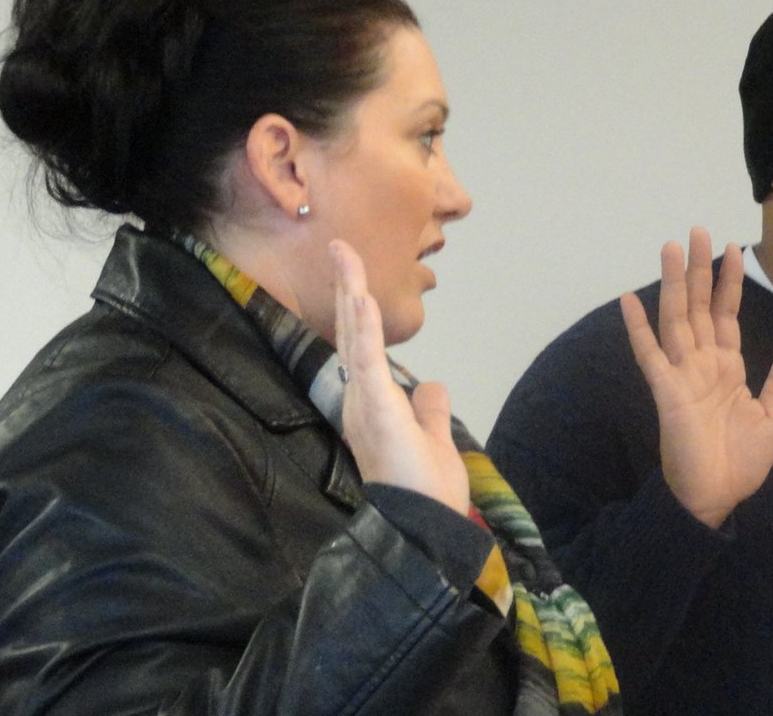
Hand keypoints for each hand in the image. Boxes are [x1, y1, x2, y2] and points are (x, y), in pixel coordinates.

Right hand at [330, 240, 469, 515]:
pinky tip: (362, 296)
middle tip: (339, 246)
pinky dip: (365, 327)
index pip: (364, 347)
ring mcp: (365, 402)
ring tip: (344, 254)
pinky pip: (367, 361)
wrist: (423, 526)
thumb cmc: (425, 491)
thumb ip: (430, 410)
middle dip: (348, 287)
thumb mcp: (433, 439)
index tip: (356, 277)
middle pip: (354, 333)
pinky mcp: (374, 409)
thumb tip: (434, 384)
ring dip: (352, 293)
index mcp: (373, 404)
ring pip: (356, 337)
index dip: (359, 310)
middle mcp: (361, 398)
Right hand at [621, 227, 772, 527]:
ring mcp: (681, 373)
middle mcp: (701, 363)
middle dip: (699, 269)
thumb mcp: (772, 417)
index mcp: (727, 368)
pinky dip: (638, 326)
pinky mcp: (665, 390)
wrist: (716, 497)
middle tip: (697, 230)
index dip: (728, 282)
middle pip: (699, 306)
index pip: (726, 315)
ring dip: (673, 283)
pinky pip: (650, 353)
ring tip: (670, 247)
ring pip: (676, 318)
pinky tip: (630, 299)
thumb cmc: (741, 463)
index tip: (732, 247)